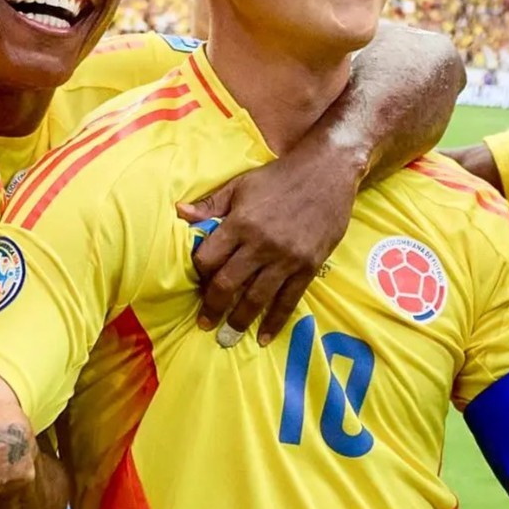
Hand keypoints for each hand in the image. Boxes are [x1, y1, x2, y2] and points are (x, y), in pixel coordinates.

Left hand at [178, 141, 359, 345]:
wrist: (328, 171)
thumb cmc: (280, 176)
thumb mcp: (241, 184)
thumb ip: (211, 204)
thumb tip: (180, 213)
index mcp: (240, 222)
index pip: (209, 259)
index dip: (198, 273)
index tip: (197, 282)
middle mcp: (261, 244)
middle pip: (228, 284)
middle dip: (213, 307)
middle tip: (204, 323)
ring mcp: (286, 258)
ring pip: (256, 298)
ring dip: (239, 320)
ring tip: (228, 335)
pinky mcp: (308, 266)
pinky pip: (288, 300)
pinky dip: (275, 321)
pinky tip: (264, 337)